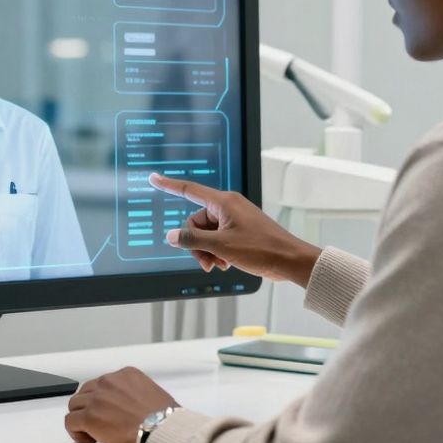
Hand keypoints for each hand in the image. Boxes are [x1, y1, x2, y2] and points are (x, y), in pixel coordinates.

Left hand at [64, 366, 178, 442]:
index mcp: (126, 375)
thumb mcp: (152, 393)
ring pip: (75, 405)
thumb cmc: (164, 419)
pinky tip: (89, 440)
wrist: (162, 431)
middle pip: (86, 392)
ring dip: (81, 419)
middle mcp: (109, 382)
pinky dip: (76, 432)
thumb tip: (132, 407)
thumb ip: (136, 393)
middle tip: (100, 423)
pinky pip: (70, 421)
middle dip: (89, 408)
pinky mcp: (89, 417)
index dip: (103, 400)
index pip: (103, 383)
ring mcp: (97, 399)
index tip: (109, 412)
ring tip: (93, 433)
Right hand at [148, 172, 321, 286]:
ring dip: (207, 250)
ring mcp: (234, 219)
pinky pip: (218, 238)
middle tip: (205, 261)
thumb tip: (173, 236)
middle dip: (196, 243)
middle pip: (196, 222)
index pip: (189, 190)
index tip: (154, 178)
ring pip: (206, 233)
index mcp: (223, 202)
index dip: (168, 185)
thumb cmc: (261, 249)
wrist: (288, 260)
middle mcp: (228, 207)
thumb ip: (193, 240)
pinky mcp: (240, 231)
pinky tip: (224, 263)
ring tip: (217, 265)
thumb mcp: (221, 246)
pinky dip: (217, 251)